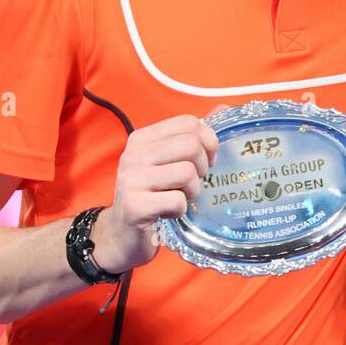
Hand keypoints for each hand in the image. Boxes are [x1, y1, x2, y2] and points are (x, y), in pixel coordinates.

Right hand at [90, 115, 218, 274]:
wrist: (122, 235)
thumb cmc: (152, 195)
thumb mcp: (168, 162)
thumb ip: (192, 136)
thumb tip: (224, 109)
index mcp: (142, 139)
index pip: (188, 122)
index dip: (207, 140)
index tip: (206, 160)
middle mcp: (133, 155)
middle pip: (191, 145)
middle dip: (203, 166)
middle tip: (193, 182)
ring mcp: (131, 180)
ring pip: (187, 172)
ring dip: (193, 190)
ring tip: (181, 197)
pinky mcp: (135, 206)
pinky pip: (177, 200)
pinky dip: (182, 210)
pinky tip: (170, 213)